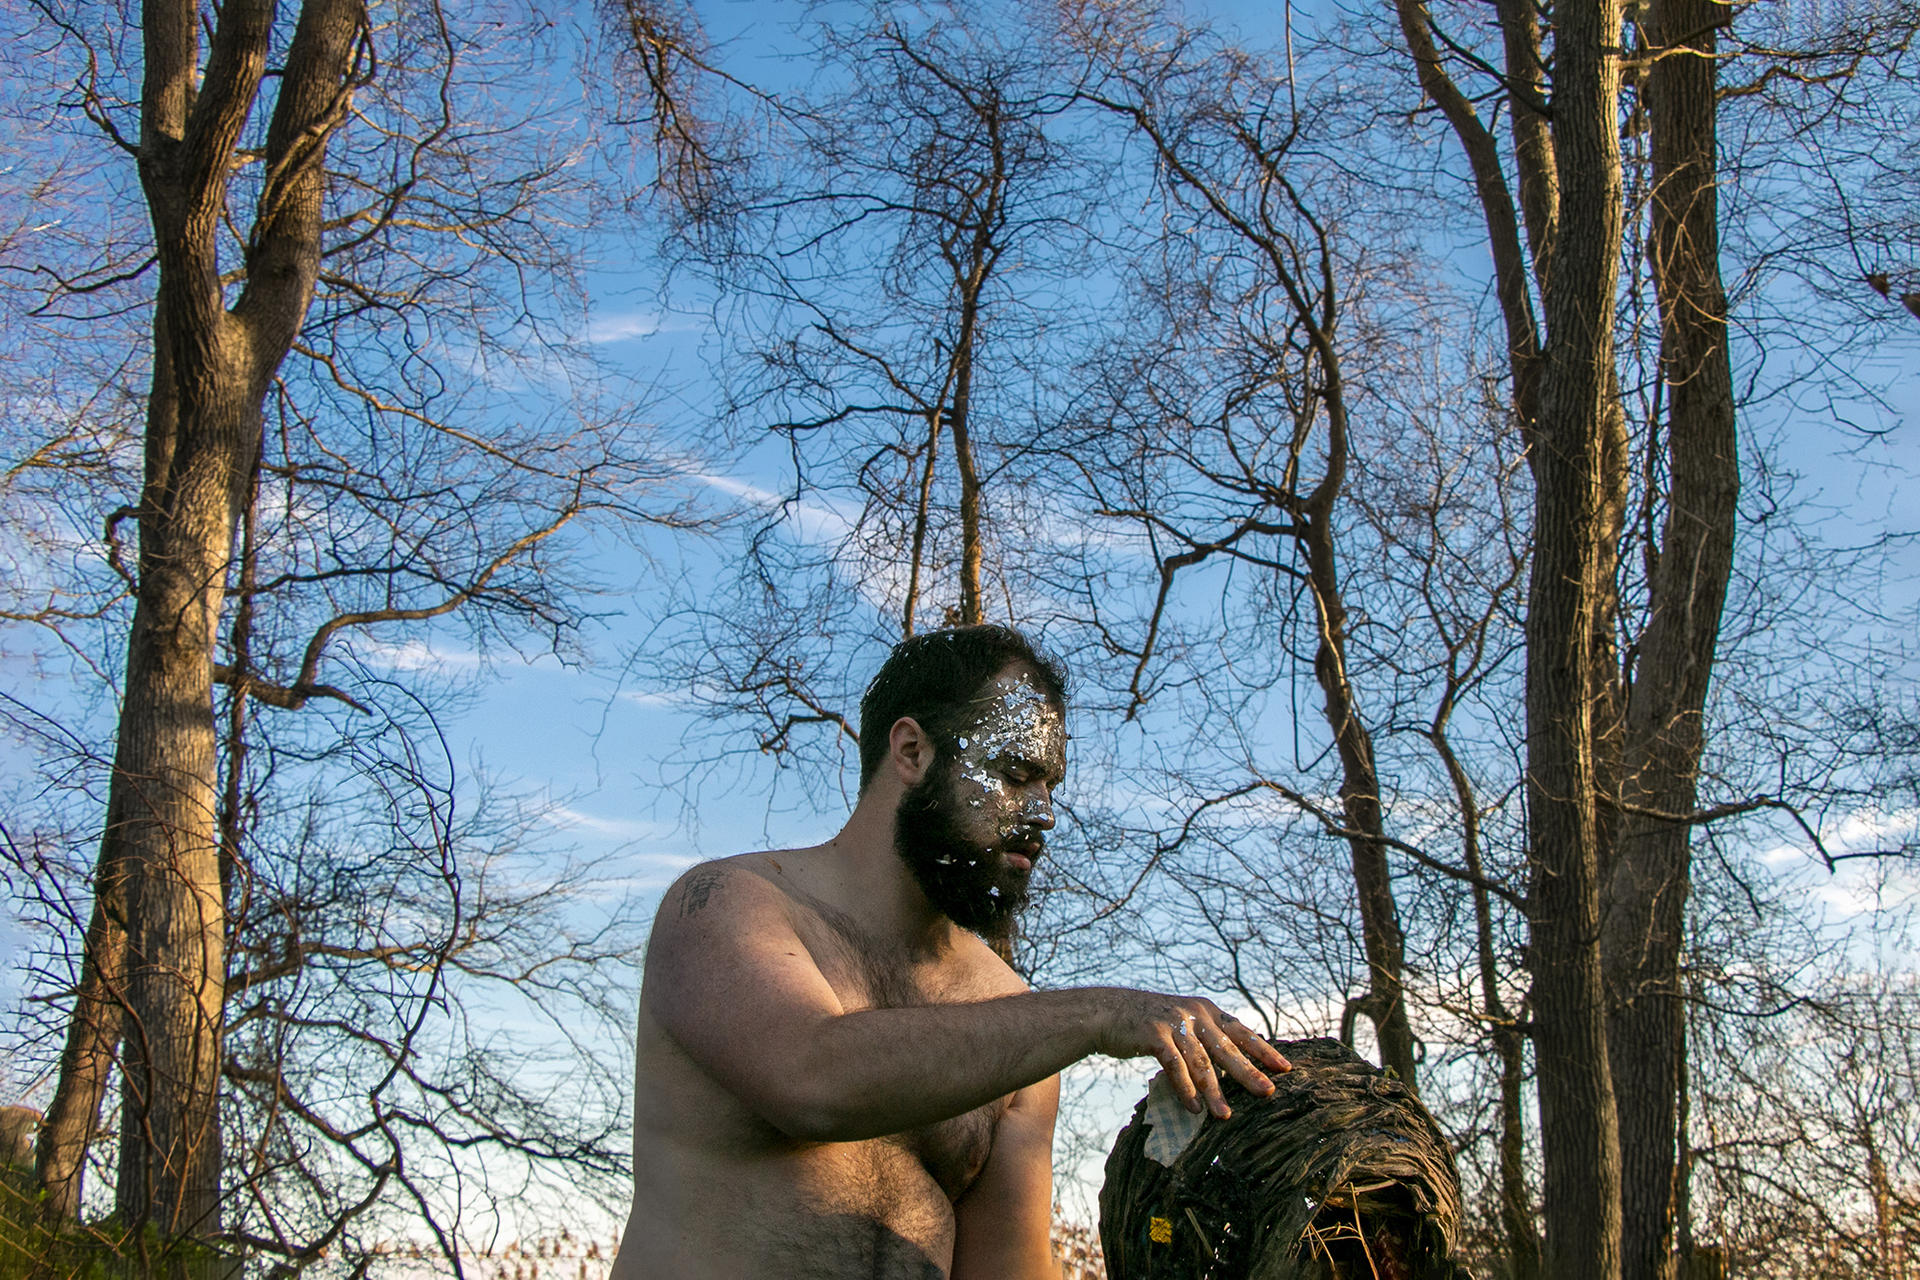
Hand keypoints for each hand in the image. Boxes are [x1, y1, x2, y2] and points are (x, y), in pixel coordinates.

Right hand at [1090, 989, 1292, 1117]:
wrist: (1107, 1012)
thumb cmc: (1148, 1024)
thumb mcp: (1181, 1022)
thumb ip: (1205, 1038)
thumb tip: (1233, 1067)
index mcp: (1206, 1011)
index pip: (1241, 1032)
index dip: (1263, 1050)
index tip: (1285, 1068)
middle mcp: (1194, 1014)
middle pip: (1227, 1049)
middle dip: (1249, 1072)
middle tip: (1268, 1093)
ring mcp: (1174, 1023)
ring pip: (1201, 1062)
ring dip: (1214, 1092)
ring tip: (1224, 1116)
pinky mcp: (1154, 1035)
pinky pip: (1174, 1066)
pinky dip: (1184, 1089)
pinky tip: (1193, 1109)